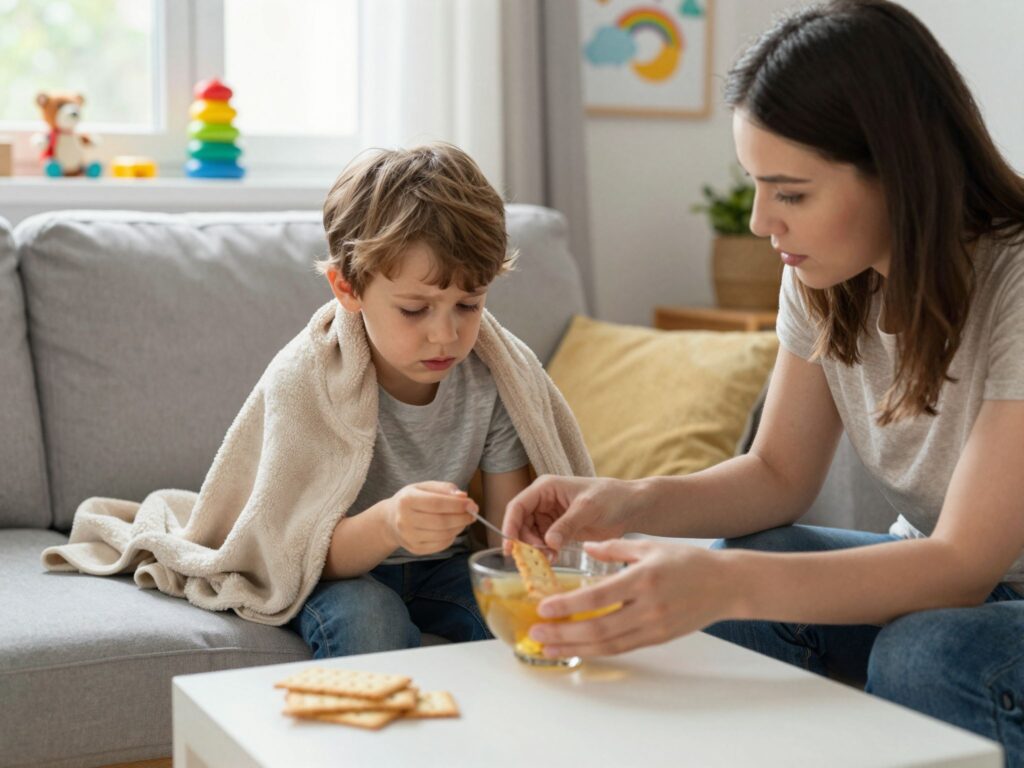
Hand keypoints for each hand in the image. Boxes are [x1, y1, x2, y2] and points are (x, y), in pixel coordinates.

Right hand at [382, 482, 476, 555]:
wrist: (391, 520)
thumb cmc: (411, 500)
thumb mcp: (423, 487)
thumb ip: (444, 488)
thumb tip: (462, 496)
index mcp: (407, 500)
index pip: (437, 503)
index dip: (457, 504)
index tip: (471, 503)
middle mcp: (405, 520)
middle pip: (441, 522)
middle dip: (462, 518)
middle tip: (473, 513)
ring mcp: (409, 537)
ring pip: (443, 535)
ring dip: (459, 528)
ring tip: (464, 520)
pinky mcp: (415, 549)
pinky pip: (441, 545)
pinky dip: (451, 537)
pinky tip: (452, 529)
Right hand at [502, 475, 638, 552]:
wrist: (631, 507)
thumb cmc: (611, 498)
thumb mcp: (588, 509)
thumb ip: (567, 525)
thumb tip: (548, 543)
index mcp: (545, 488)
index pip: (517, 506)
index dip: (510, 526)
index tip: (510, 547)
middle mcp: (544, 501)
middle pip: (520, 523)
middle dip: (525, 542)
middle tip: (537, 557)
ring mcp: (551, 517)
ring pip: (530, 535)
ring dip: (535, 549)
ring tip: (549, 559)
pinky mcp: (559, 530)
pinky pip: (543, 543)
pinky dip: (545, 552)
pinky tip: (554, 558)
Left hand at [527, 538, 737, 656]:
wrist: (726, 585)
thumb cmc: (688, 561)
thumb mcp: (650, 546)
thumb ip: (614, 548)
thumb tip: (585, 547)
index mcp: (644, 579)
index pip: (599, 596)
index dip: (569, 605)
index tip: (544, 607)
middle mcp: (648, 607)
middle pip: (599, 627)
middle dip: (564, 633)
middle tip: (536, 633)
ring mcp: (654, 627)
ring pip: (608, 644)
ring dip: (575, 648)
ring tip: (547, 647)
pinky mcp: (658, 638)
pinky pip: (622, 648)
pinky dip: (596, 650)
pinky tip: (576, 649)